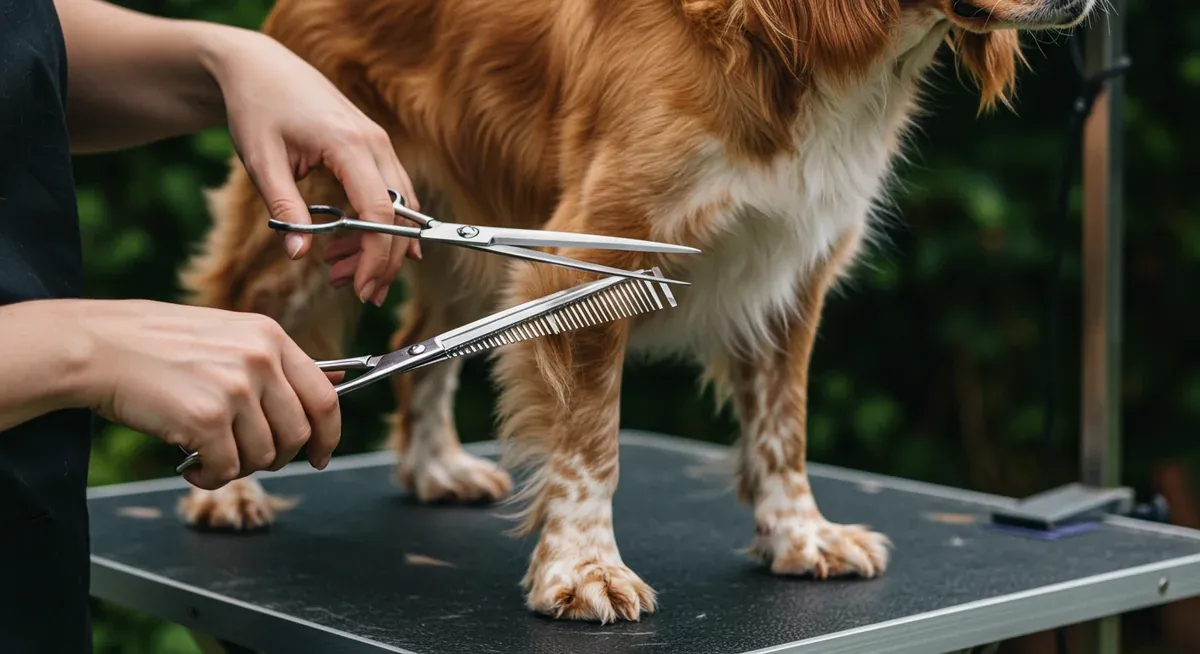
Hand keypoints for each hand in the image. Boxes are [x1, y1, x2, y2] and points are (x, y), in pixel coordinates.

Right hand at [73, 300, 344, 490]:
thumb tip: (335, 383)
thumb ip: (275, 363)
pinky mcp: (207, 418)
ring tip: (208, 456)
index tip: (320, 455)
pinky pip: (228, 469)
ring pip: (264, 455)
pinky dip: (210, 477)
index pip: (324, 397)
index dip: (328, 434)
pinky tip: (190, 466)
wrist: (94, 346)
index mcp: (270, 337)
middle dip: (279, 458)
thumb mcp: (227, 336)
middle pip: (298, 433)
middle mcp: (260, 359)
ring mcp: (235, 388)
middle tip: (250, 459)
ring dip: (238, 467)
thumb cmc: (155, 345)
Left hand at [204, 30, 420, 306]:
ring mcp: (380, 143)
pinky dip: (383, 224)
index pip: (378, 212)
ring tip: (346, 273)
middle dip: (385, 260)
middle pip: (400, 215)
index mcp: (348, 144)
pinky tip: (369, 248)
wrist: (260, 67)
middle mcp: (375, 142)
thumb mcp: (262, 161)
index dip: (375, 256)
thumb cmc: (257, 108)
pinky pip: (393, 193)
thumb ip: (285, 208)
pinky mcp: (375, 147)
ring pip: (401, 207)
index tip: (360, 288)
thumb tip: (299, 256)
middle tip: (362, 294)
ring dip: (383, 245)